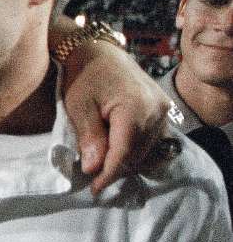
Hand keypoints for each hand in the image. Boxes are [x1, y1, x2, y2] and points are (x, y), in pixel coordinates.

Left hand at [59, 42, 171, 192]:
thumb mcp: (79, 107)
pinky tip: (119, 153)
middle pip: (139, 154)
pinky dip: (138, 150)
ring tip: (104, 167)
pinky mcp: (162, 108)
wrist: (98, 52)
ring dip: (128, 161)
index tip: (94, 189)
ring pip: (149, 149)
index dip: (109, 174)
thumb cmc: (83, 77)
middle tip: (94, 179)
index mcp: (134, 109)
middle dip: (117, 170)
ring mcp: (162, 109)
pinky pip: (155, 138)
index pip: (124, 153)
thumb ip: (90, 138)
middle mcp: (155, 110)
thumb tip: (94, 168)